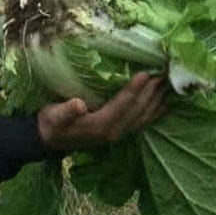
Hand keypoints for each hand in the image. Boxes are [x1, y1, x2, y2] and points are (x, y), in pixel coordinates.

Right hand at [37, 72, 167, 151]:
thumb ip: (65, 111)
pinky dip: (154, 113)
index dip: (134, 90)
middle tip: (164, 73)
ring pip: (143, 117)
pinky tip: (164, 105)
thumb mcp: (53, 116)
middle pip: (137, 110)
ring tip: (167, 84)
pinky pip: (141, 123)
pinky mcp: (118, 133)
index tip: (146, 74)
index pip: (122, 105)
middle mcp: (113, 132)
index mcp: (99, 126)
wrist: (48, 141)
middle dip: (151, 92)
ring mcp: (118, 134)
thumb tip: (78, 104)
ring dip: (156, 101)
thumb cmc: (51, 124)